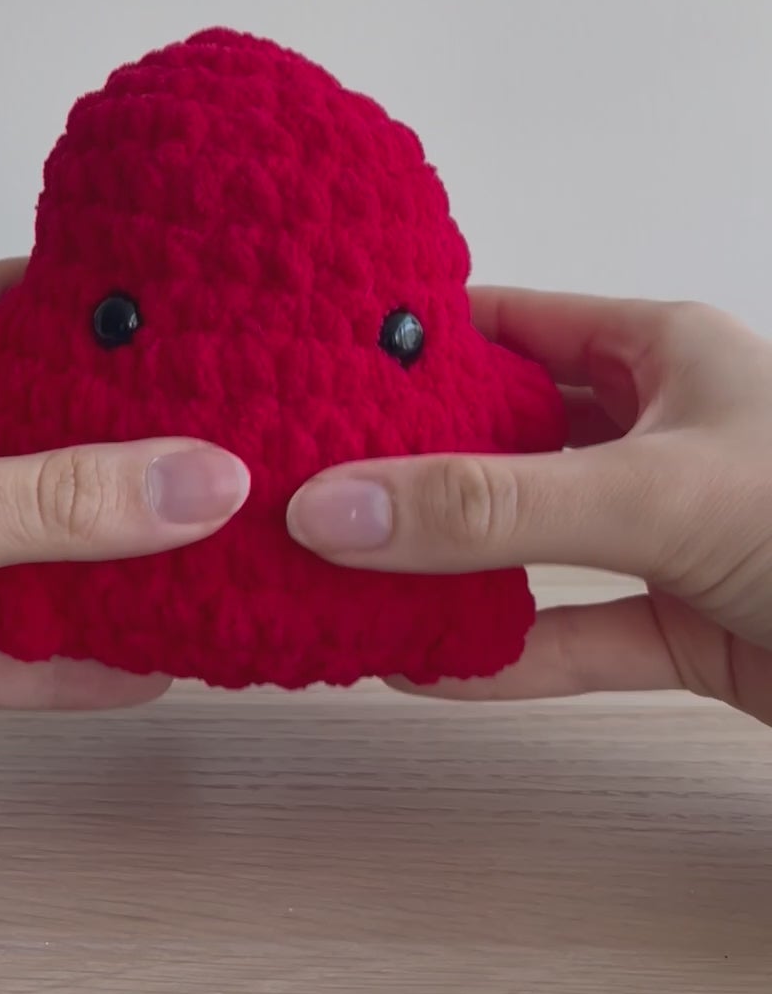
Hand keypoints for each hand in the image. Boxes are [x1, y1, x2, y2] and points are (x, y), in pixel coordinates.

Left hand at [0, 262, 248, 777]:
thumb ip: (42, 504)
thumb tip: (197, 475)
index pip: (3, 305)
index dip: (97, 307)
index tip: (202, 314)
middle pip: (20, 432)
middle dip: (117, 447)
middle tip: (232, 448)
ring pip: (6, 545)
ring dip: (92, 565)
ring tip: (206, 562)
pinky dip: (47, 662)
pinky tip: (132, 671)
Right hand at [287, 290, 771, 725]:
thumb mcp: (653, 494)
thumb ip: (492, 507)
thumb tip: (331, 506)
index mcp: (662, 350)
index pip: (509, 324)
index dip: (413, 340)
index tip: (307, 361)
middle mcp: (662, 431)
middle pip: (509, 438)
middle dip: (412, 463)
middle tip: (301, 481)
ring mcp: (674, 532)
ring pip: (535, 543)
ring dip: (450, 567)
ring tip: (339, 577)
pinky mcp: (692, 628)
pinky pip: (578, 635)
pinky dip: (506, 655)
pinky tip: (426, 669)